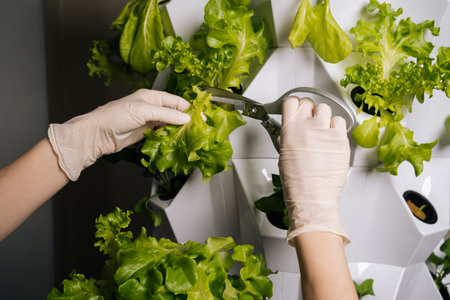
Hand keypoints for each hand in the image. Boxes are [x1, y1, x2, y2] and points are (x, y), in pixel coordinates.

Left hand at [48, 89, 190, 180]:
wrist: (97, 135)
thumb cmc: (114, 116)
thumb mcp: (143, 111)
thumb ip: (166, 114)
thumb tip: (186, 118)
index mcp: (151, 96)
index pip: (176, 101)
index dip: (189, 109)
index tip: (201, 118)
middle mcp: (151, 107)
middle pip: (175, 113)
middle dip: (186, 120)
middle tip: (198, 130)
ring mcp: (149, 121)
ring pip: (170, 124)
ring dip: (179, 130)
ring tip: (189, 137)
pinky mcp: (146, 133)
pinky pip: (163, 134)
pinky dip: (170, 137)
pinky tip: (176, 141)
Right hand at [278, 96, 349, 245]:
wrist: (312, 197)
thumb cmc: (296, 182)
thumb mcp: (283, 153)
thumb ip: (290, 134)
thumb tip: (294, 127)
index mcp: (290, 129)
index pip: (292, 101)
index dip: (294, 104)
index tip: (296, 108)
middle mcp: (307, 126)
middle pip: (309, 103)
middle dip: (309, 110)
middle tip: (310, 121)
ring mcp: (326, 131)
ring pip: (326, 109)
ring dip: (323, 118)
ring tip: (322, 132)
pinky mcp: (341, 139)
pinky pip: (340, 122)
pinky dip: (336, 128)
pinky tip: (331, 138)